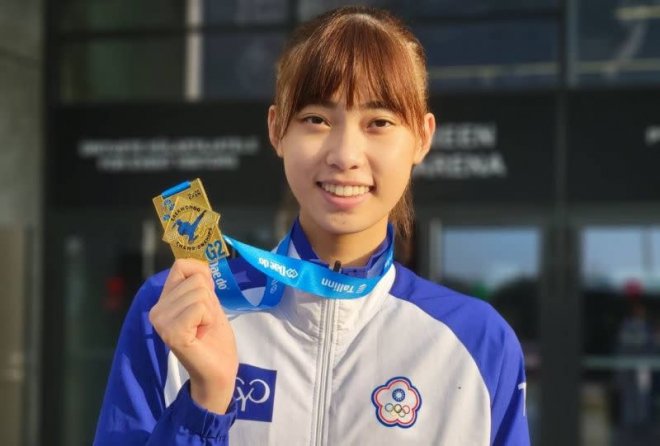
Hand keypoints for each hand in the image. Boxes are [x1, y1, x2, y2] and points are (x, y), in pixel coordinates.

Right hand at [149, 259, 237, 413]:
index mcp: (163, 302)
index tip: (205, 304)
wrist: (218, 373)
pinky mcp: (172, 332)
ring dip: (210, 312)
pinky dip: (209, 320)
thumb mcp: (210, 304)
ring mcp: (161, 321)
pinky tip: (201, 336)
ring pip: (200, 293)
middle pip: (196, 280)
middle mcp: (156, 310)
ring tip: (203, 330)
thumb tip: (199, 262)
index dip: (202, 279)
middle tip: (204, 324)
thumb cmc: (215, 340)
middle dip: (209, 301)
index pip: (182, 265)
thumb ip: (201, 283)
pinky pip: (199, 308)